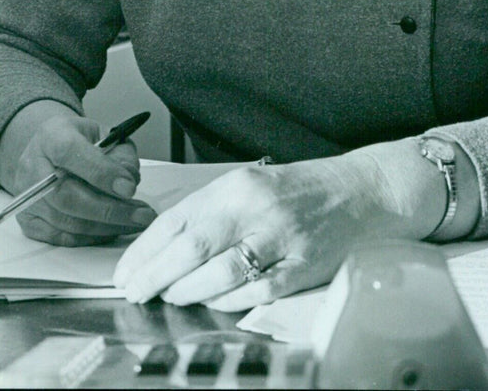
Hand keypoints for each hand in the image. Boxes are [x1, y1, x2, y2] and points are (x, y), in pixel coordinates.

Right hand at [0, 101, 155, 245]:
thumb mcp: (105, 134)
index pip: (71, 153)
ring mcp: (27, 196)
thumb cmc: (81, 141)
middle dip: (110, 210)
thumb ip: (120, 152)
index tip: (129, 188)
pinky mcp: (28, 220)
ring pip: (66, 221)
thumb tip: (129, 181)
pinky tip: (113, 229)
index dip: (101, 172)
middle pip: (67, 196)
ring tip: (135, 223)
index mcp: (52, 135)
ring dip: (106, 227)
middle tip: (141, 215)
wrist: (50, 150)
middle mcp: (33, 166)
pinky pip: (61, 237)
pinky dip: (91, 237)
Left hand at [113, 141, 444, 311]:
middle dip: (155, 275)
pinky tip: (213, 304)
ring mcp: (281, 237)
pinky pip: (258, 289)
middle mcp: (256, 207)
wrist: (364, 191)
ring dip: (186, 291)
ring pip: (220, 271)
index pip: (177, 218)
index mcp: (238, 184)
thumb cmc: (304, 190)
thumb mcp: (253, 184)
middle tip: (135, 293)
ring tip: (169, 299)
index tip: (124, 271)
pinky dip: (230, 301)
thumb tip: (165, 246)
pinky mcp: (304, 264)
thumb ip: (214, 210)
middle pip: (191, 247)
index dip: (144, 250)